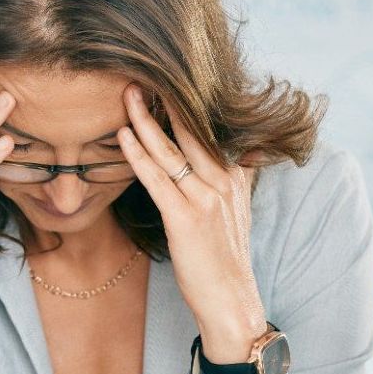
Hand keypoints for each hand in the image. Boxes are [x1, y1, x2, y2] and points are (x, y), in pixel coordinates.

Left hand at [117, 83, 265, 361]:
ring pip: (172, 150)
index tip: (161, 77)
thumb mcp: (238, 211)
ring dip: (146, 119)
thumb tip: (249, 149)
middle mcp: (223, 181)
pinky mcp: (186, 219)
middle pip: (190, 130)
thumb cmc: (225, 259)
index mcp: (233, 176)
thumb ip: (241, 175)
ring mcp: (205, 199)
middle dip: (164, 100)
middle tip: (139, 70)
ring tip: (126, 92)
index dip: (184, 103)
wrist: (231, 302)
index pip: (206, 129)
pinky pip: (158, 178)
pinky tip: (123, 135)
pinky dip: (139, 154)